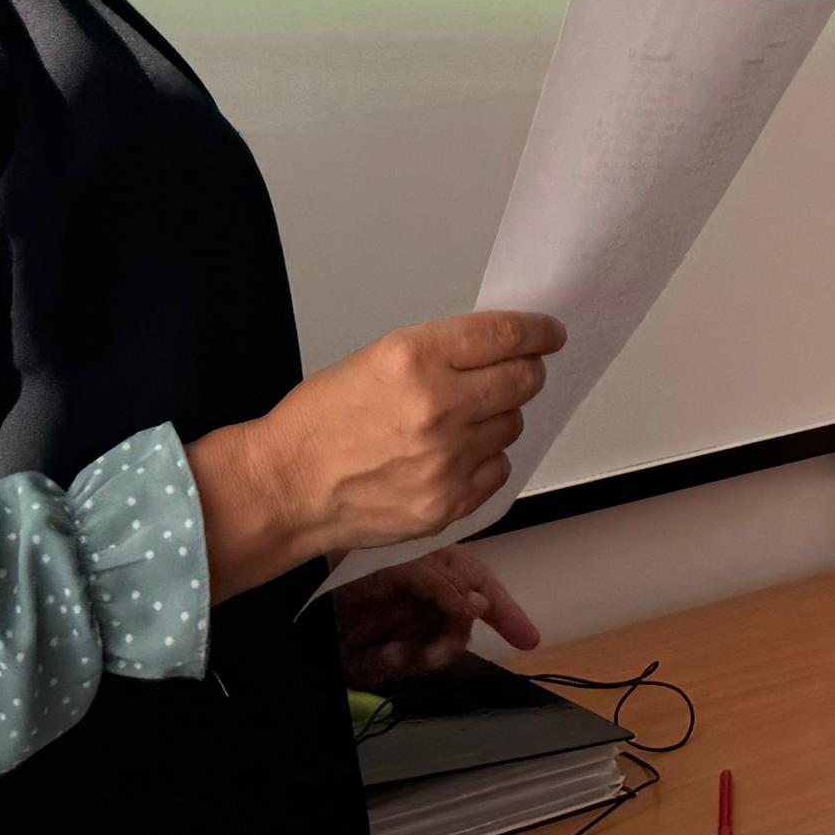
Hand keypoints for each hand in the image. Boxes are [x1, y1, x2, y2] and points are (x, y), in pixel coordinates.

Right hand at [186, 310, 565, 599]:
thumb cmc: (320, 419)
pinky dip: (484, 459)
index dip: (536, 331)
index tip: (549, 333)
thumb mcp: (376, 359)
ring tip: (460, 421)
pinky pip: (497, 469)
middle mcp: (439, 407)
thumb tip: (497, 351)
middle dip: (525, 371)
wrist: (285, 488)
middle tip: (516, 372)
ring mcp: (448, 460)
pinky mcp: (449, 503)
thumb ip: (439, 354)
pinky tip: (452, 456)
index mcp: (416, 358)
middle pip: (523, 381)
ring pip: (512, 425)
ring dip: (497, 417)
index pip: (504, 335)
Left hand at [333, 550, 542, 685]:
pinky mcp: (372, 653)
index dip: (506, 613)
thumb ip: (442, 583)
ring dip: (415, 657)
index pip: (479, 589)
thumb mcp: (403, 562)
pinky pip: (395, 671)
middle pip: (457, 628)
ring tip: (391, 654)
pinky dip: (387, 667)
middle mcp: (418, 598)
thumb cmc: (348, 563)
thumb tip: (477, 606)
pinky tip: (373, 659)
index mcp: (432, 569)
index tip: (528, 639)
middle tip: (435, 652)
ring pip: (429, 654)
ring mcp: (396, 626)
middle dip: (449, 644)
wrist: (293, 591)